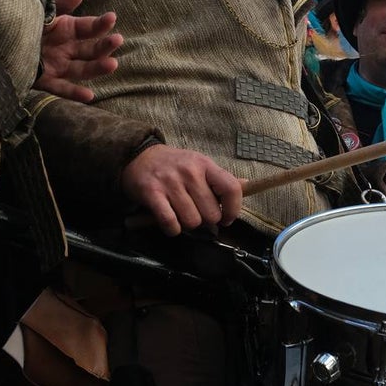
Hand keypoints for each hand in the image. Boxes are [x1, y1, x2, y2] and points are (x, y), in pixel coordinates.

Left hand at [34, 0, 122, 102]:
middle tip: (117, 40)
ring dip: (98, 68)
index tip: (112, 18)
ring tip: (112, 65)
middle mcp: (66, 49)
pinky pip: (61, 88)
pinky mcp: (45, 80)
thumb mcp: (41, 11)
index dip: (100, 23)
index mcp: (67, 30)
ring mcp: (58, 66)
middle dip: (105, 46)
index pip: (88, 28)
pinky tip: (89, 96)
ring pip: (82, 69)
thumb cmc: (21, 22)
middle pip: (90, 50)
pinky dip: (75, 93)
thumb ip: (60, 5)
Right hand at [120, 146, 242, 236]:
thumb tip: (247, 185)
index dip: (233, 210)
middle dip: (205, 220)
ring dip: (187, 225)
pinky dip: (172, 229)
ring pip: (192, 222)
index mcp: (205, 165)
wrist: (139, 157)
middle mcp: (190, 172)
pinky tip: (171, 222)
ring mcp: (171, 183)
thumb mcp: (199, 164)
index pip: (232, 189)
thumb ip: (220, 178)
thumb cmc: (174, 164)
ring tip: (181, 214)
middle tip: (196, 213)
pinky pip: (171, 223)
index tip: (226, 218)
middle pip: (211, 214)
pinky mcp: (152, 194)